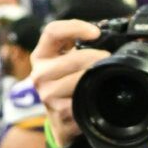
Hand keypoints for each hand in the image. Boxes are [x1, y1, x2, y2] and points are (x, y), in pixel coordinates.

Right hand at [30, 19, 108, 147]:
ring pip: (79, 78)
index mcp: (40, 56)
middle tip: (109, 58)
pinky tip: (98, 93)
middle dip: (96, 56)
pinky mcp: (59, 113)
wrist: (61, 120)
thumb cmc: (66, 84)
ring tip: (105, 73)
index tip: (95, 32)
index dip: (75, 27)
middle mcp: (39, 74)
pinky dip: (95, 93)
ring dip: (97, 74)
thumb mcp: (64, 60)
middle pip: (72, 58)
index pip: (52, 32)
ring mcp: (47, 95)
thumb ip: (76, 44)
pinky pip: (83, 98)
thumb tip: (105, 33)